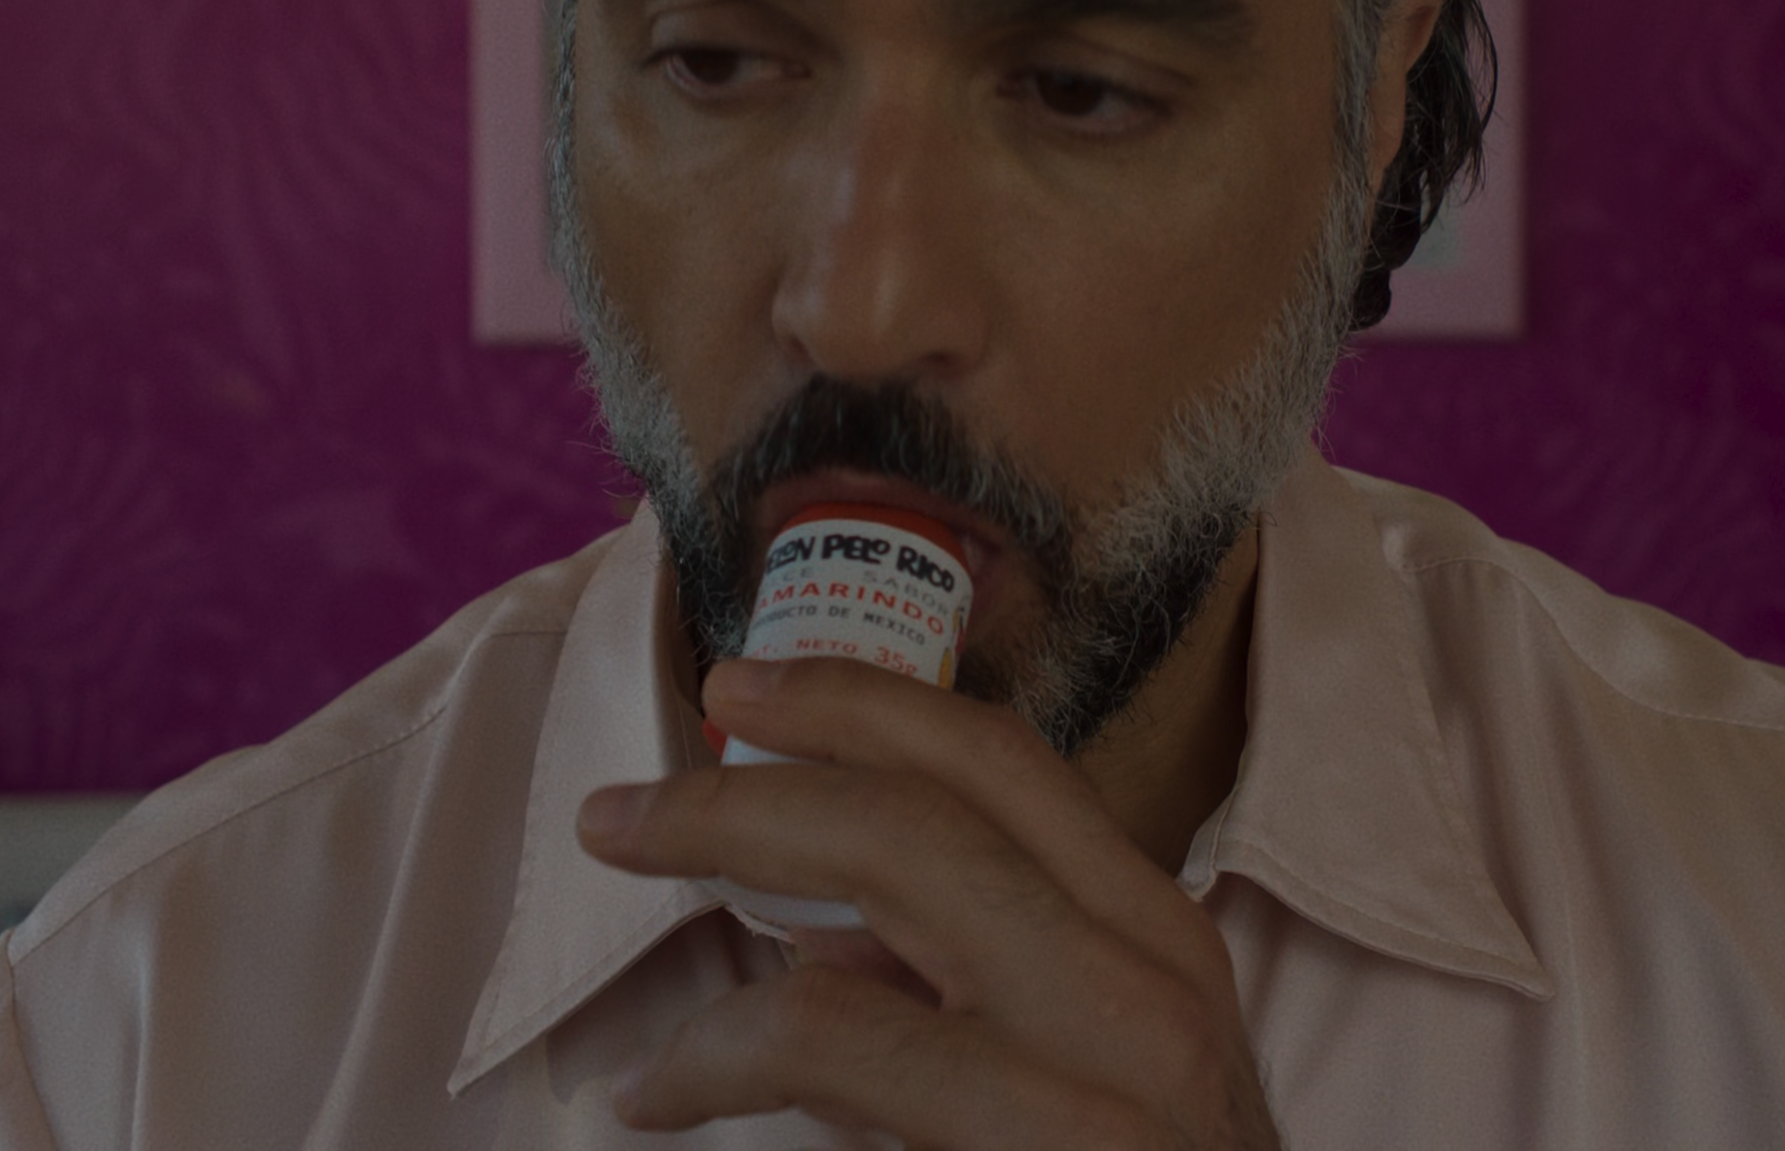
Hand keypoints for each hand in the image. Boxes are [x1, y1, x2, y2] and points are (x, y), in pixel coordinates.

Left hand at [575, 655, 1278, 1149]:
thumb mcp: (1099, 1072)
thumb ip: (979, 990)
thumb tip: (821, 938)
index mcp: (1160, 941)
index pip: (1006, 766)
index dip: (863, 705)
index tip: (746, 694)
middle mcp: (1145, 987)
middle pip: (927, 811)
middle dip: (755, 781)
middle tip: (628, 802)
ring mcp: (1099, 1084)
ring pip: (870, 924)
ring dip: (719, 884)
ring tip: (625, 892)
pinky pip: (833, 1057)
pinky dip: (718, 1054)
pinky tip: (661, 1090)